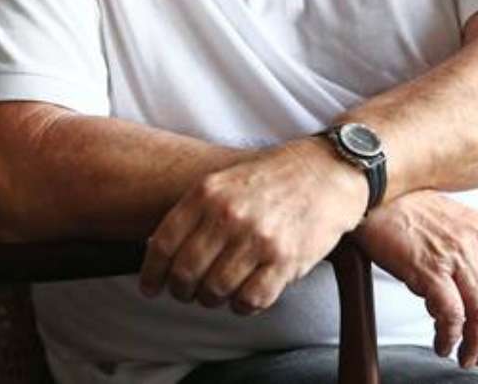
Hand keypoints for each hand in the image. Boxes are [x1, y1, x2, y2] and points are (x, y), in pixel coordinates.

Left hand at [139, 138, 367, 314]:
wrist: (327, 171)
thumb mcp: (224, 181)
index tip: (151, 287)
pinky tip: (245, 296)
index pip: (164, 243)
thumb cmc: (272, 178)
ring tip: (218, 293)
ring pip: (215, 291)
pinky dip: (242, 306)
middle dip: (181, 291)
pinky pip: (250, 301)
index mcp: (207, 193)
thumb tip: (159, 251)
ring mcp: (257, 239)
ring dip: (212, 300)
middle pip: (185, 273)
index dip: (152, 273)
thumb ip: (194, 211)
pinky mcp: (285, 260)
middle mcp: (228, 215)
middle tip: (187, 293)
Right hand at [356, 190, 477, 370]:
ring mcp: (456, 255)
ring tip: (466, 357)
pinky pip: (451, 314)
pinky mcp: (430, 269)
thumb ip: (475, 256)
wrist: (378, 194)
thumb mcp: (457, 224)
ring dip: (477, 343)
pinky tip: (443, 343)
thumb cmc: (411, 211)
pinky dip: (450, 336)